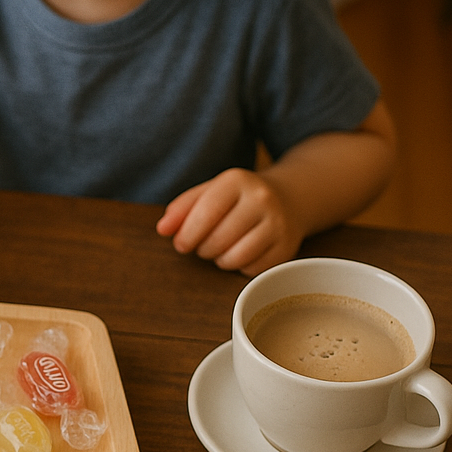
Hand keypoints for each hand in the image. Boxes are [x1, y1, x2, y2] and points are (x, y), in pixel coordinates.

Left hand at [156, 167, 303, 275]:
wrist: (288, 198)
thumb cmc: (237, 199)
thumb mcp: (209, 193)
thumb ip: (182, 209)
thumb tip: (162, 228)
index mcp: (237, 181)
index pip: (205, 214)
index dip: (187, 234)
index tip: (181, 243)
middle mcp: (262, 199)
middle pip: (217, 240)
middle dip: (203, 249)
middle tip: (204, 244)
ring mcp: (278, 223)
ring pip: (235, 258)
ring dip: (220, 260)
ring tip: (221, 248)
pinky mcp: (287, 247)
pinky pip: (252, 270)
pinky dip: (240, 267)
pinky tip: (242, 252)